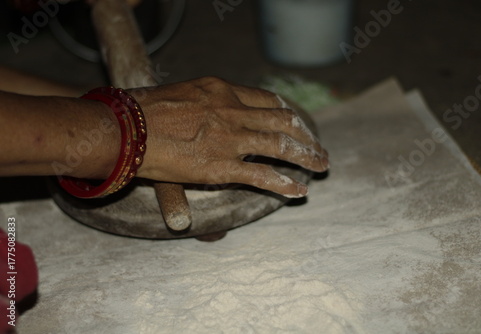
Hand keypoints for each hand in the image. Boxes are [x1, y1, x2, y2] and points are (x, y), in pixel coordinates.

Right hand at [130, 77, 328, 197]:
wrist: (123, 128)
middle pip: (282, 119)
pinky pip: (262, 176)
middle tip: (319, 147)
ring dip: (306, 157)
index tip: (297, 123)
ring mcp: (229, 138)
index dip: (287, 112)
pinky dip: (285, 184)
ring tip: (322, 166)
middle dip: (305, 135)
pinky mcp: (221, 166)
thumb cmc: (140, 111)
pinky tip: (300, 191)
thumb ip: (201, 106)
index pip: (266, 99)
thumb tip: (207, 117)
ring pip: (280, 146)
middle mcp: (231, 110)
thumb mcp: (178, 95)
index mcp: (221, 90)